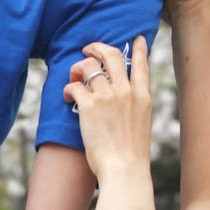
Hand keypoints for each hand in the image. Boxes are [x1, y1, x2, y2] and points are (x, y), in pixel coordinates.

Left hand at [64, 38, 150, 180]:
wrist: (125, 170)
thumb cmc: (132, 156)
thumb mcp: (142, 125)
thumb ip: (135, 107)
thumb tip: (125, 101)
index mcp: (142, 97)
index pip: (141, 65)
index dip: (139, 49)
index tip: (137, 38)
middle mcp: (126, 91)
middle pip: (112, 55)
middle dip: (98, 47)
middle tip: (88, 49)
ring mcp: (107, 96)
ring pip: (89, 66)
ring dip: (77, 67)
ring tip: (73, 75)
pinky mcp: (89, 106)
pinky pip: (74, 85)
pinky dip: (68, 88)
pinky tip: (66, 97)